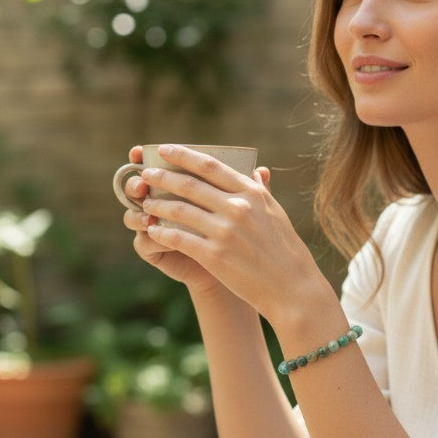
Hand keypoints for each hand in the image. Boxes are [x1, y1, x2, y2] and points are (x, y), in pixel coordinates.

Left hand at [135, 144, 324, 318]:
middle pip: (189, 185)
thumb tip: (257, 171)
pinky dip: (162, 233)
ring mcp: (225, 231)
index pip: (211, 166)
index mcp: (252, 194)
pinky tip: (153, 230)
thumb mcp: (277, 213)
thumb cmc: (286, 251)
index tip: (165, 149)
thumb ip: (262, 191)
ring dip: (157, 204)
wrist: (292, 288)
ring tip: (146, 202)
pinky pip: (178, 238)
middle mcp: (238, 208)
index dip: (183, 155)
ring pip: (179, 210)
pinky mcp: (214, 255)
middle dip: (162, 177)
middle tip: (145, 174)